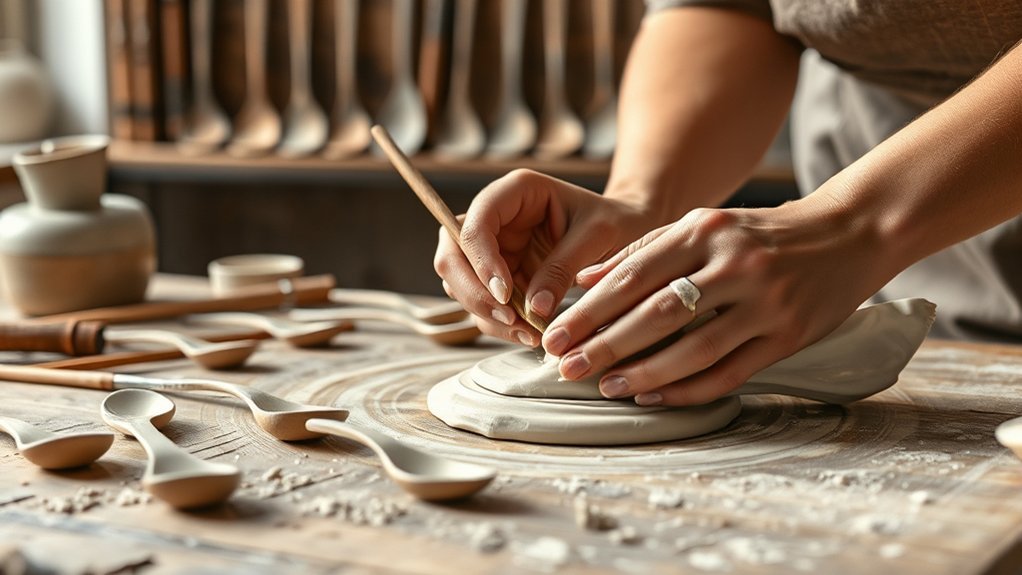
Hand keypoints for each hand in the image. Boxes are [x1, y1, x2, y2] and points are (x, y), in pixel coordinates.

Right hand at [434, 170, 654, 345]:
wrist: (628, 233)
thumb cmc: (617, 221)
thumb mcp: (598, 236)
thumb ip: (563, 268)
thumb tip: (533, 309)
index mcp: (515, 192)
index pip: (476, 224)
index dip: (480, 261)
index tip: (505, 295)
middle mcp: (496, 218)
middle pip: (452, 254)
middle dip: (473, 291)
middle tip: (509, 317)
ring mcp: (494, 249)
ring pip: (460, 284)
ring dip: (485, 313)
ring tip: (529, 331)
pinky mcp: (501, 277)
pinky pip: (483, 304)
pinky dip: (500, 323)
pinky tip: (530, 333)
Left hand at [542, 199, 891, 405]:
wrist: (848, 234)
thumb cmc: (760, 232)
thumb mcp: (702, 225)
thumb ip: (643, 249)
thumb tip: (583, 278)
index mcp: (705, 229)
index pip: (634, 274)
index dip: (590, 309)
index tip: (555, 333)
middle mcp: (734, 263)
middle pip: (658, 313)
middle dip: (605, 344)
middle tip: (566, 368)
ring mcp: (765, 301)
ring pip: (694, 348)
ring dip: (644, 373)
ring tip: (606, 387)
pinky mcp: (789, 335)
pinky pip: (730, 371)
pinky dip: (689, 389)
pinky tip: (655, 397)